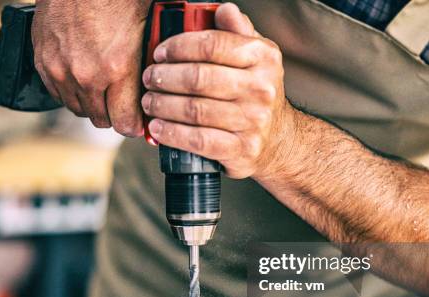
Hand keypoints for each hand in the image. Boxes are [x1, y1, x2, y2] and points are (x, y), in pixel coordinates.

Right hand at [32, 0, 151, 135]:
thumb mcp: (146, 28)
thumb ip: (148, 65)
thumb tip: (156, 90)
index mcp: (117, 68)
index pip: (125, 124)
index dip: (134, 125)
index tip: (138, 122)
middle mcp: (86, 75)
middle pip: (102, 120)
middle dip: (115, 114)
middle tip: (122, 102)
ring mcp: (61, 70)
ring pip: (79, 109)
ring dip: (92, 103)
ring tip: (102, 86)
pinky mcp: (42, 62)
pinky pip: (58, 94)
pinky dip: (70, 90)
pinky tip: (81, 76)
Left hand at [141, 3, 289, 178]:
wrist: (279, 140)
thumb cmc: (256, 93)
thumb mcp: (256, 57)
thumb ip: (236, 33)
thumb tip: (222, 9)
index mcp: (262, 57)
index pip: (212, 44)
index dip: (179, 47)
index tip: (160, 53)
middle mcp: (261, 88)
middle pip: (199, 78)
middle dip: (164, 77)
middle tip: (149, 78)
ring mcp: (252, 121)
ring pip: (195, 110)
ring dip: (162, 105)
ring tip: (149, 101)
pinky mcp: (241, 149)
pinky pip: (199, 140)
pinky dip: (172, 133)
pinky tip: (158, 127)